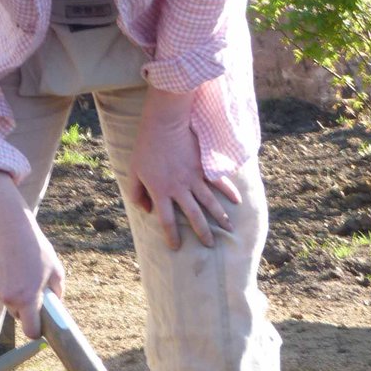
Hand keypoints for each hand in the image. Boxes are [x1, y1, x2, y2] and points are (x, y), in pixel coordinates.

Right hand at [0, 169, 65, 338]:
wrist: (9, 228)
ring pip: (8, 301)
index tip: (40, 327)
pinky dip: (4, 283)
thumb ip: (57, 291)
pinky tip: (8, 267)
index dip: (36, 331)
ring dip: (14, 294)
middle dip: (26, 308)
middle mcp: (10, 298)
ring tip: (20, 272)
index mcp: (28, 298)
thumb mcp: (55, 269)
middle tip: (32, 290)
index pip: (30, 330)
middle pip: (18, 315)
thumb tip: (56, 304)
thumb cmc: (35, 248)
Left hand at [125, 89, 240, 249]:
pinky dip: (230, 192)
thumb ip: (136, 194)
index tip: (176, 247)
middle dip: (203, 233)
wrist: (165, 123)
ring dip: (221, 217)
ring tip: (229, 229)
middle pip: (194, 216)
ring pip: (211, 202)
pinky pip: (220, 182)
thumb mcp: (133, 172)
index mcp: (161, 192)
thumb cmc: (146, 147)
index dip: (171, 236)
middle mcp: (180, 189)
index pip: (167, 221)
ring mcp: (195, 178)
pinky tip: (237, 201)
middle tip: (210, 245)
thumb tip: (147, 210)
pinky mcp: (204, 166)